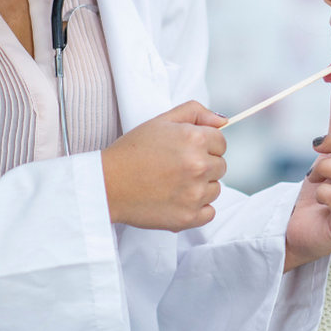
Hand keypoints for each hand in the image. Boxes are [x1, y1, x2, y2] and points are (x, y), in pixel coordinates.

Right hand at [101, 100, 226, 229]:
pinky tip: (178, 200)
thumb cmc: (131, 152)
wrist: (107, 184)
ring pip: (215, 189)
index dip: (205, 144)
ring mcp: (195, 194)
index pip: (221, 142)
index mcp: (195, 139)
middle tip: (177, 167)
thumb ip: (194, 113)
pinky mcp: (188, 217)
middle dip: (204, 165)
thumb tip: (222, 121)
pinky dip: (198, 209)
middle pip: (221, 166)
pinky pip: (209, 213)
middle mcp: (199, 166)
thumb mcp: (160, 121)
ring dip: (201, 187)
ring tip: (174, 183)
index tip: (188, 150)